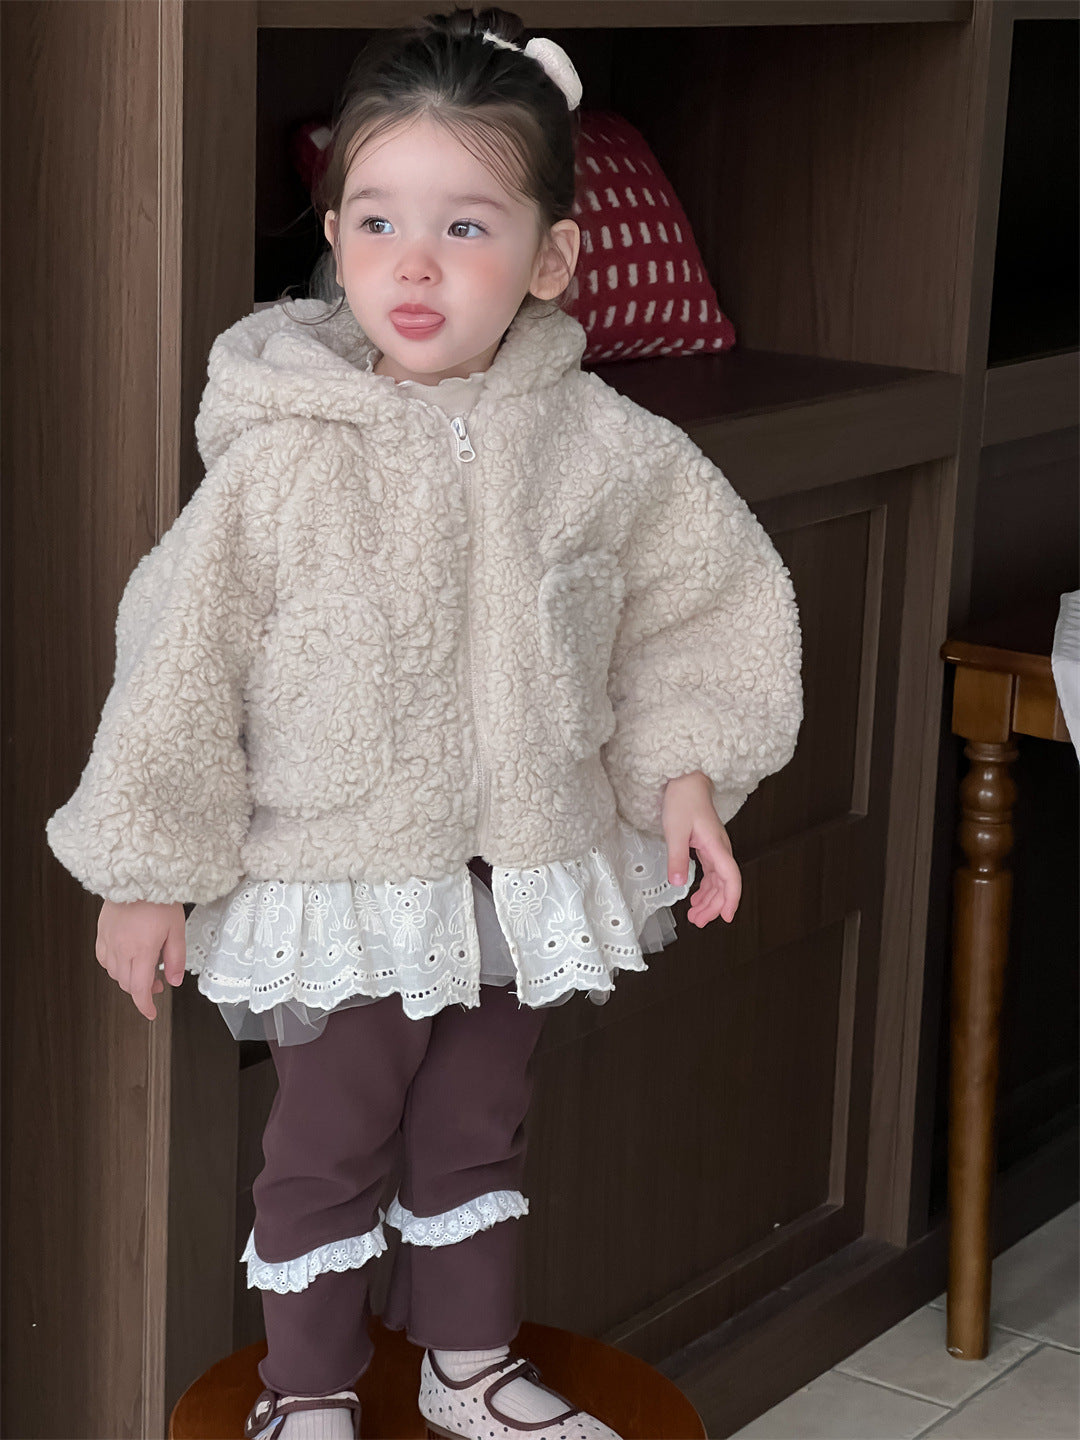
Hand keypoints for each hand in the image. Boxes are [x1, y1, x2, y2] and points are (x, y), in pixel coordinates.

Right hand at [96, 899, 186, 1019]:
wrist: (137, 875)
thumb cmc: (158, 898)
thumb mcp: (177, 929)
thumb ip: (176, 958)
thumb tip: (174, 980)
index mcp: (141, 950)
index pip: (139, 989)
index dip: (145, 1006)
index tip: (151, 1013)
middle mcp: (121, 948)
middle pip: (127, 983)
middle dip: (142, 990)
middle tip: (158, 983)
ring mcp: (108, 940)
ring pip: (114, 973)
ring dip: (128, 978)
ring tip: (144, 969)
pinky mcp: (101, 932)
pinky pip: (103, 959)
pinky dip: (114, 965)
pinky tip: (125, 958)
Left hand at [661, 771, 741, 926]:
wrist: (686, 780)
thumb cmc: (683, 800)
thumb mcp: (675, 830)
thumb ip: (676, 857)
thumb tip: (677, 883)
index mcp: (716, 845)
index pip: (730, 877)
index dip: (731, 898)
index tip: (726, 916)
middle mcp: (720, 848)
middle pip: (724, 883)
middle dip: (714, 905)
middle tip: (698, 921)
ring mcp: (715, 848)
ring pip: (718, 880)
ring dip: (709, 899)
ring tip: (695, 915)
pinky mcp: (707, 846)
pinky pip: (711, 872)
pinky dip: (705, 887)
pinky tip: (696, 897)